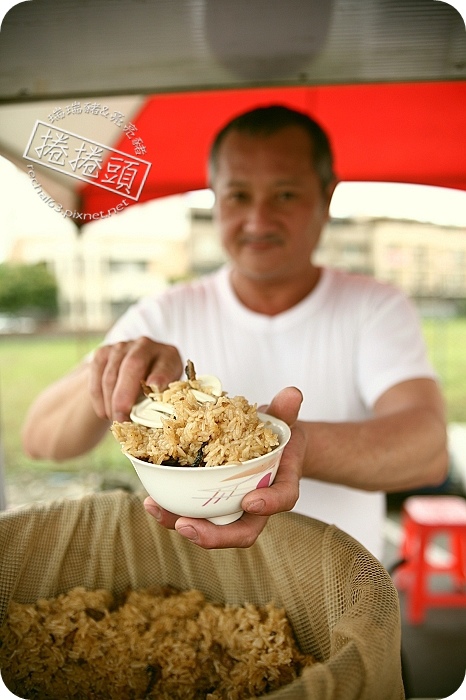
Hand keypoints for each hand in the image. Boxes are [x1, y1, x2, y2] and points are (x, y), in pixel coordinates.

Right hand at [89, 337, 182, 421]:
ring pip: (111, 374)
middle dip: (125, 395)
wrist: (135, 375)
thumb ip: (160, 400)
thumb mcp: (164, 392)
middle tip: (122, 418)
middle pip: (133, 365)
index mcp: (168, 355)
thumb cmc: (155, 388)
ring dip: (110, 401)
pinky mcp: (103, 352)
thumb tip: (151, 415)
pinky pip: (96, 375)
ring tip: (115, 420)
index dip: (160, 376)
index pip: (165, 364)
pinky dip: (98, 397)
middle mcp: (145, 345)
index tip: (154, 389)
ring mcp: (122, 347)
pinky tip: (104, 412)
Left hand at [143, 386, 304, 548]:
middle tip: (186, 525)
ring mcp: (233, 507)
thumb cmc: (276, 433)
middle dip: (213, 535)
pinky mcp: (212, 504)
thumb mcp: (284, 418)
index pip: (283, 499)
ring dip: (182, 524)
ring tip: (156, 509)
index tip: (251, 501)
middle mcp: (258, 504)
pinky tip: (151, 501)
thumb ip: (286, 408)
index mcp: (281, 483)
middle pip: (241, 532)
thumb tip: (292, 393)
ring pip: (213, 529)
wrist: (267, 444)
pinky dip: (172, 510)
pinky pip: (195, 514)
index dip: (270, 504)